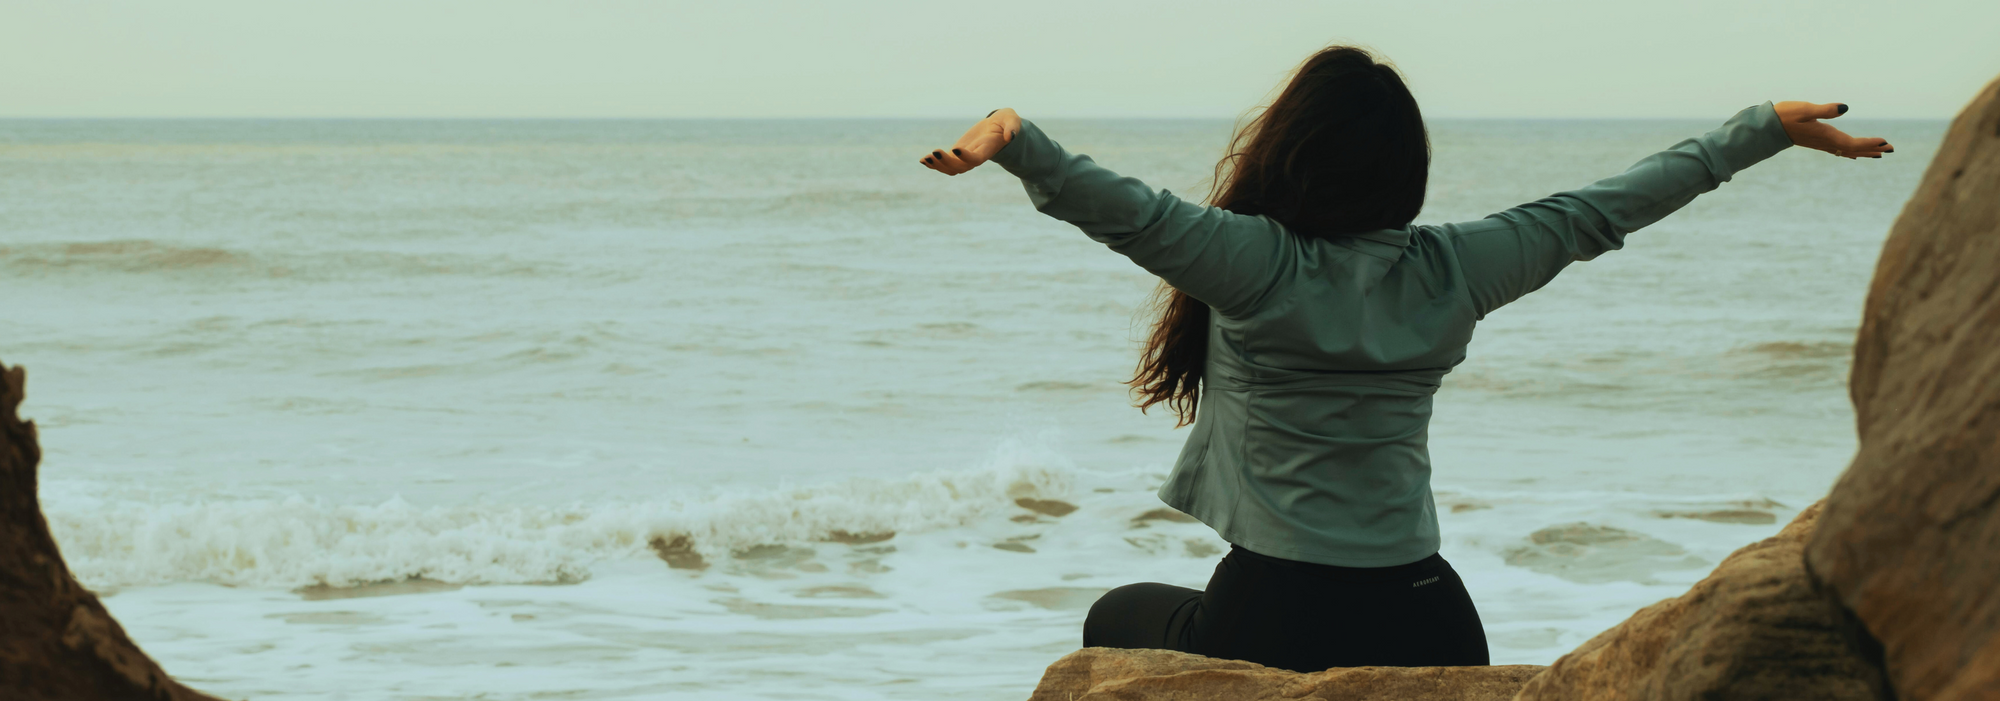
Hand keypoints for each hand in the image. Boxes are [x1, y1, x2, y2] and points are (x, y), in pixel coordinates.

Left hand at [920, 108, 1021, 174]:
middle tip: (934, 152)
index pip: (976, 159)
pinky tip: (923, 160)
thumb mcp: (1012, 120)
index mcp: (988, 149)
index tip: (956, 148)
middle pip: (960, 167)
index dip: (966, 157)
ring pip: (951, 168)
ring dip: (938, 166)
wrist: (1000, 128)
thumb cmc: (1007, 122)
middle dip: (946, 162)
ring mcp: (966, 157)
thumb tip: (1010, 136)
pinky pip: (945, 163)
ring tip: (925, 159)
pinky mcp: (958, 153)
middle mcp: (976, 157)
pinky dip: (934, 163)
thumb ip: (1012, 127)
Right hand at [1774, 102, 1891, 158]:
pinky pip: (1838, 150)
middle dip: (1872, 149)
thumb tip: (1846, 108)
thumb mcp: (1805, 109)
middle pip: (1853, 149)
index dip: (1870, 143)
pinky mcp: (1816, 142)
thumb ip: (1826, 109)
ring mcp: (1821, 143)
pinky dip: (1849, 151)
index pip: (1853, 143)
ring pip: (1847, 150)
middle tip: (1891, 149)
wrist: (1767, 127)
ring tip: (1879, 153)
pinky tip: (1853, 154)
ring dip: (1864, 151)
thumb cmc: (1785, 116)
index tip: (1886, 142)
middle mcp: (1826, 142)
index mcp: (1826, 135)